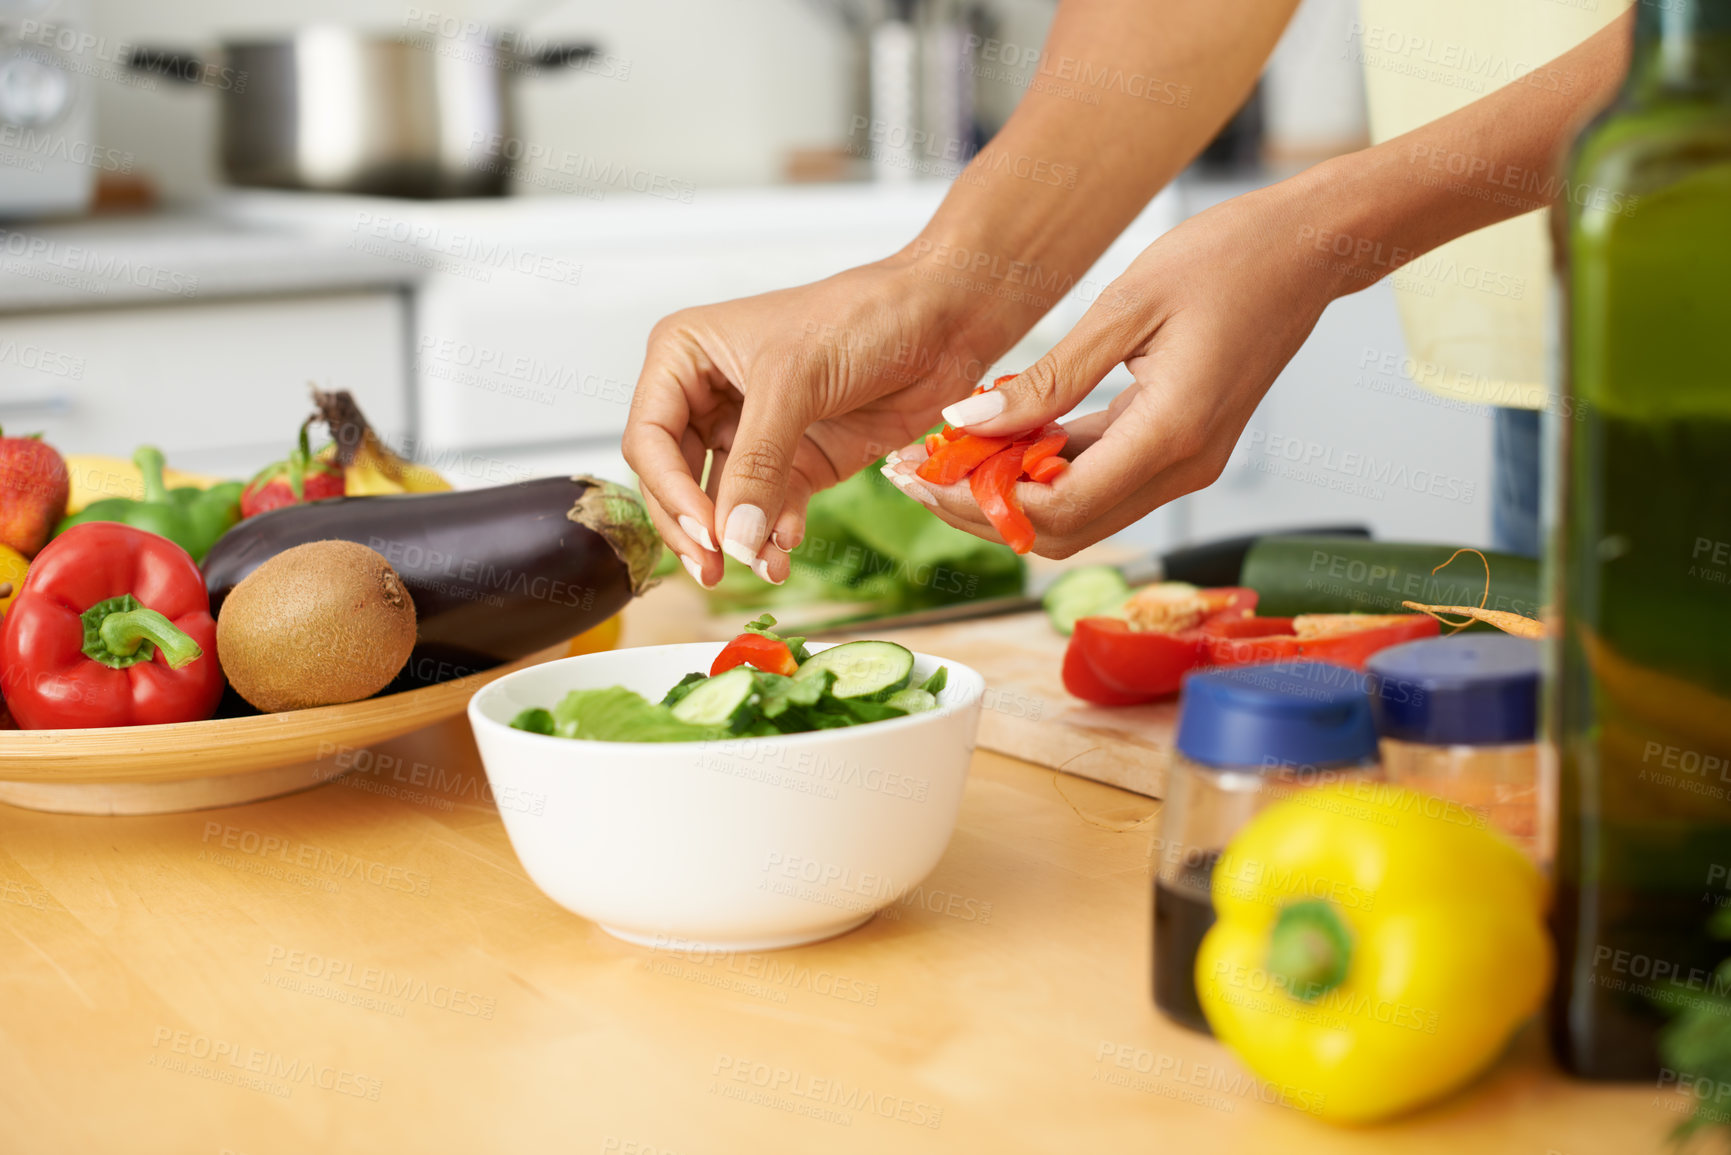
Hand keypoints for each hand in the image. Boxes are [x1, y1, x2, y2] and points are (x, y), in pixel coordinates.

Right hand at [622, 258, 1004, 586]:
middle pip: (675, 480)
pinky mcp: (798, 460)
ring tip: (765, 565)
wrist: (942, 319)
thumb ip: (759, 462)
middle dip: (696, 528)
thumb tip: (733, 538)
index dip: (668, 490)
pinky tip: (789, 545)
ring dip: (741, 540)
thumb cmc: (862, 316)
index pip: (649, 438)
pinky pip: (771, 509)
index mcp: (685, 356)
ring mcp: (754, 432)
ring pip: (725, 504)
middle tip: (714, 571)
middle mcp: (710, 396)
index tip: (703, 532)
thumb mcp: (796, 381)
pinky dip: (776, 533)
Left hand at [884, 181, 1347, 557]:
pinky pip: (1103, 482)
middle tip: (918, 474)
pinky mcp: (1182, 450)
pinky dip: (1047, 472)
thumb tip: (968, 423)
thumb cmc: (1226, 258)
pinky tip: (1001, 440)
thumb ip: (1046, 379)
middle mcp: (1183, 468)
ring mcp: (1187, 466)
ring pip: (1079, 517)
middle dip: (982, 513)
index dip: (979, 503)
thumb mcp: (1123, 307)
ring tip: (947, 457)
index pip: (1056, 509)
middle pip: (1061, 532)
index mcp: (1170, 435)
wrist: (1307, 249)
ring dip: (1010, 497)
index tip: (922, 471)